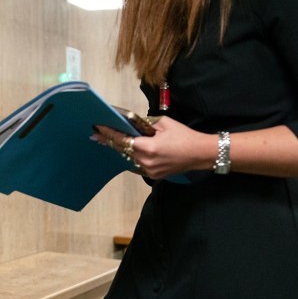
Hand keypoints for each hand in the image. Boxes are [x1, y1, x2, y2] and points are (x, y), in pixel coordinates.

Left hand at [92, 116, 212, 179]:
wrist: (201, 154)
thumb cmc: (184, 136)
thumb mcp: (164, 123)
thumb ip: (145, 124)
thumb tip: (133, 123)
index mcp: (148, 148)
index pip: (123, 140)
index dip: (109, 134)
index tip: (98, 128)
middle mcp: (146, 161)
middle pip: (123, 150)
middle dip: (110, 141)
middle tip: (96, 134)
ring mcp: (150, 170)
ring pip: (129, 158)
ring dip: (121, 149)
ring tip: (108, 140)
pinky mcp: (154, 175)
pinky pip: (137, 164)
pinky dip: (132, 156)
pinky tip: (127, 149)